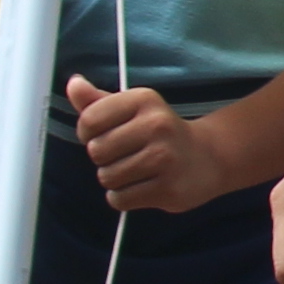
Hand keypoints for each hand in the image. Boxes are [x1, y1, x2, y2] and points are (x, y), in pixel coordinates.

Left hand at [65, 77, 223, 215]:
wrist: (209, 157)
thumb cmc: (160, 132)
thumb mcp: (133, 110)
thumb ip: (98, 101)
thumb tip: (73, 84)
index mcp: (145, 100)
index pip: (89, 120)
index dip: (89, 132)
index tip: (107, 134)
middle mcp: (157, 125)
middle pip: (96, 151)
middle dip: (105, 157)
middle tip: (128, 154)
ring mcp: (165, 158)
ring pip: (107, 177)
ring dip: (116, 179)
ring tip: (137, 171)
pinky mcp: (168, 189)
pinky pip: (120, 199)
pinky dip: (125, 197)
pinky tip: (144, 186)